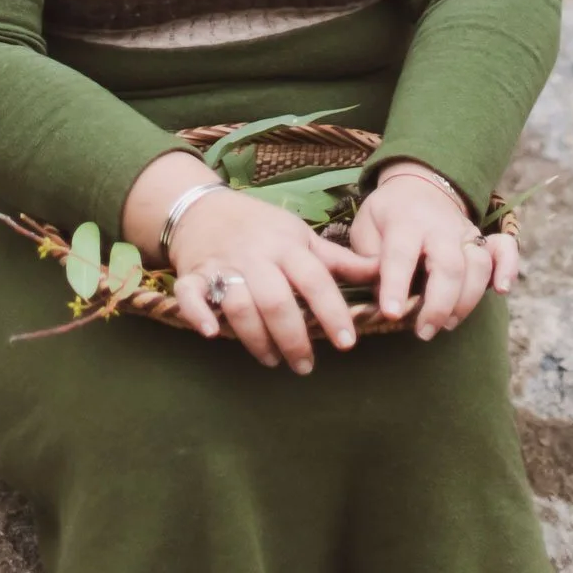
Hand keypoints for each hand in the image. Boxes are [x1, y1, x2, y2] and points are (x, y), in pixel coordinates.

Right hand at [166, 187, 377, 373]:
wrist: (202, 207)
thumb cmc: (260, 226)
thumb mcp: (300, 235)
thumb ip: (337, 260)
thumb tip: (381, 271)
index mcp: (286, 244)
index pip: (315, 279)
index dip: (332, 311)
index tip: (347, 342)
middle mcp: (256, 255)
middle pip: (277, 299)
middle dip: (294, 337)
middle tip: (306, 366)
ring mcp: (222, 264)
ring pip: (240, 304)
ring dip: (256, 338)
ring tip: (273, 359)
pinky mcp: (192, 274)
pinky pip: (190, 295)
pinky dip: (199, 314)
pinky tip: (212, 333)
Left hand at [349, 163, 517, 339]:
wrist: (418, 184)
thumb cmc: (387, 215)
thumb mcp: (365, 227)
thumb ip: (368, 261)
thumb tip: (379, 297)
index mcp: (405, 222)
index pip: (401, 254)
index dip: (395, 285)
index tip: (390, 313)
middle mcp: (440, 227)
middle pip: (449, 266)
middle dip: (438, 305)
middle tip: (423, 332)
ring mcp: (465, 232)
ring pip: (477, 266)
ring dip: (466, 301)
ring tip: (447, 324)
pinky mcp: (483, 239)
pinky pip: (505, 249)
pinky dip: (508, 268)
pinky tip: (501, 290)